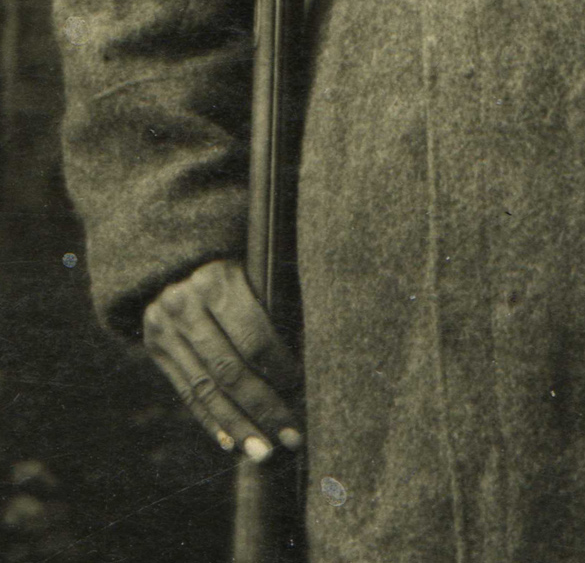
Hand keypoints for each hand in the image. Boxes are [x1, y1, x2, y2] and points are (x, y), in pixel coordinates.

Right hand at [143, 258, 302, 461]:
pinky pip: (186, 393)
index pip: (252, 336)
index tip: (301, 388)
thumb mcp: (253, 269)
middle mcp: (185, 305)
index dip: (278, 367)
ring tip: (263, 453)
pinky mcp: (155, 347)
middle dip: (262, 408)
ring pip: (207, 389)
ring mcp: (165, 329)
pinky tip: (232, 444)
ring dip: (238, 427)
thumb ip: (272, 305)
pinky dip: (211, 421)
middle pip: (229, 370)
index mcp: (217, 280)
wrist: (173, 255)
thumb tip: (305, 362)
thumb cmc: (235, 263)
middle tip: (291, 437)